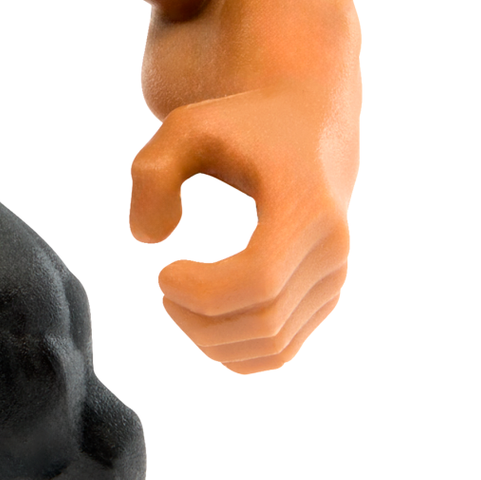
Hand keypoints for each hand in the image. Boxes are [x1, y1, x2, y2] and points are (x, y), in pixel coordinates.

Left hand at [129, 85, 355, 372]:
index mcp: (306, 207)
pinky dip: (235, 352)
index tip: (162, 271)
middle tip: (164, 285)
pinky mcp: (325, 299)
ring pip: (272, 347)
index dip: (202, 292)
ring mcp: (334, 280)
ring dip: (211, 340)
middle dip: (197, 319)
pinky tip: (204, 317)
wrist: (306, 127)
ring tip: (180, 299)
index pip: (259, 281)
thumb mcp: (185, 126)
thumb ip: (152, 172)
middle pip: (262, 322)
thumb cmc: (240, 126)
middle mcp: (332, 250)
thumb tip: (146, 239)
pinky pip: (280, 353)